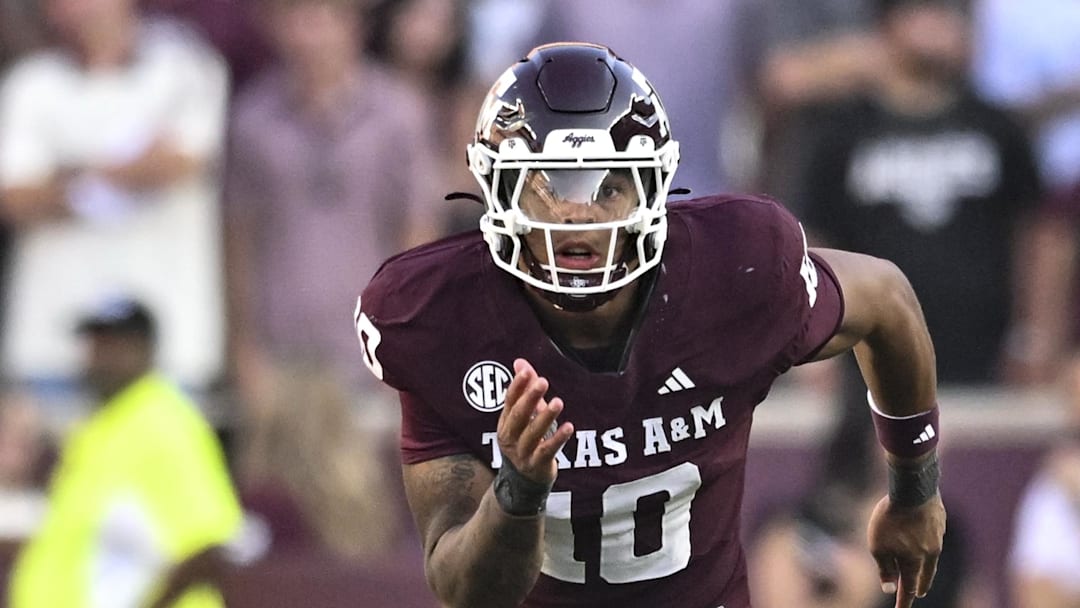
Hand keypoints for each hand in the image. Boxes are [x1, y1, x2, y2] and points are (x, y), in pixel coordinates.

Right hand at [497, 359, 573, 484]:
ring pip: (532, 433)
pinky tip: (568, 427)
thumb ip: (524, 390)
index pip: (509, 401)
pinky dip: (558, 439)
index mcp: (505, 423)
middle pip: (518, 416)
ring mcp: (522, 453)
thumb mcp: (523, 416)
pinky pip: (547, 451)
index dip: (517, 386)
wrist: (523, 481)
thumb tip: (520, 362)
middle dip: (530, 398)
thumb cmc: (524, 441)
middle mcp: (510, 437)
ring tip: (558, 402)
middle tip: (543, 382)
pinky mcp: (536, 465)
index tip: (526, 371)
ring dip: (545, 417)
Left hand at [867, 493, 945, 607]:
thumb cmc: (891, 519)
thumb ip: (885, 568)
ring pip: (931, 556)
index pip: (908, 587)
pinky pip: (933, 537)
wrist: (914, 489)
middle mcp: (930, 552)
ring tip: (922, 569)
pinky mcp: (939, 520)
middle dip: (919, 585)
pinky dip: (928, 543)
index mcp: (914, 561)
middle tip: (918, 593)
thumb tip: (890, 588)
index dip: (904, 600)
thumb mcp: (878, 546)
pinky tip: (924, 538)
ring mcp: (937, 536)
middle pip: (924, 574)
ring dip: (925, 566)